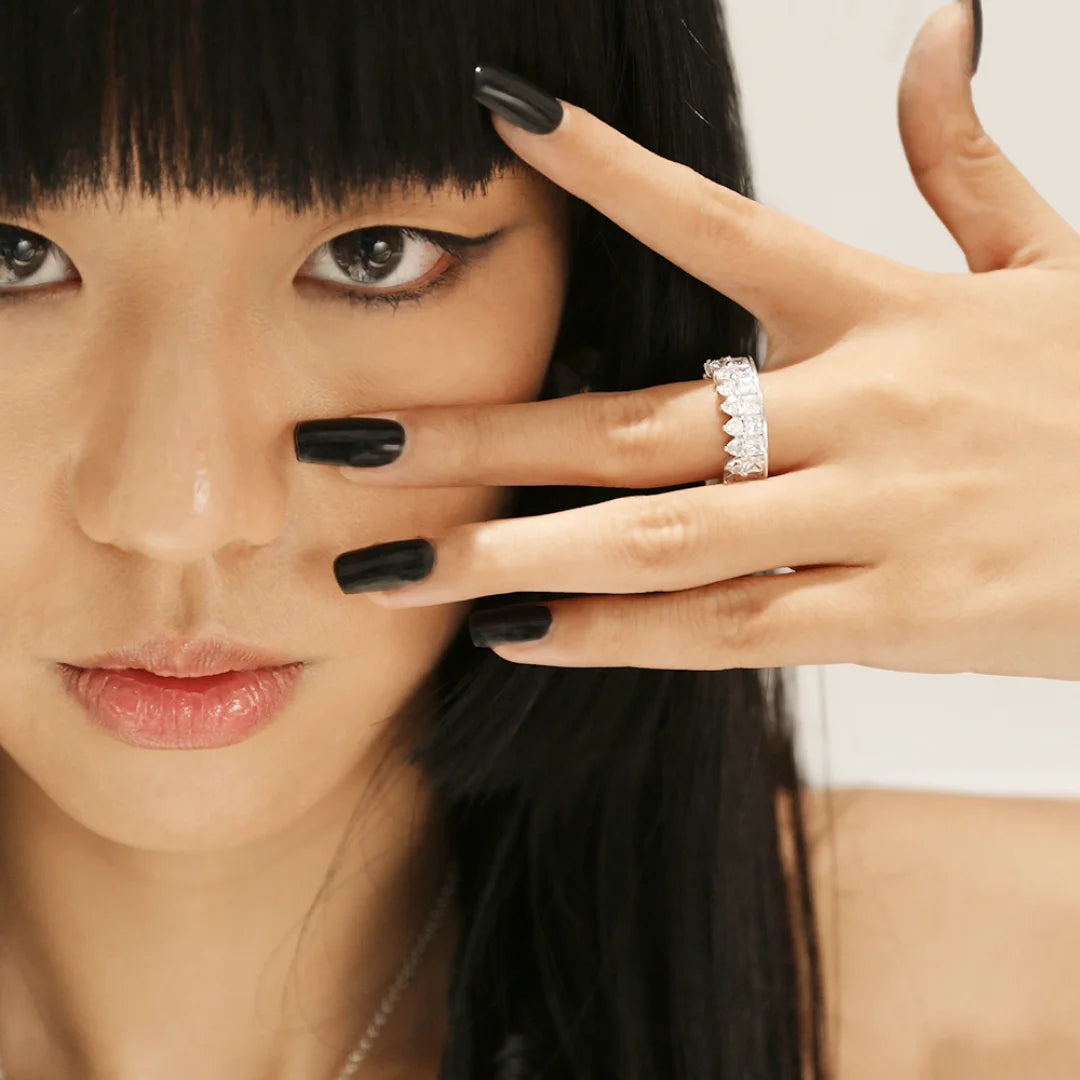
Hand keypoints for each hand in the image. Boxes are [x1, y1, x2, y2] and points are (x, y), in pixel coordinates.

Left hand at [295, 4, 1079, 679]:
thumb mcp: (1045, 262)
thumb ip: (966, 157)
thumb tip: (937, 28)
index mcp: (884, 310)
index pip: (716, 224)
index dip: (605, 167)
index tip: (498, 116)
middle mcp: (857, 412)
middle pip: (632, 422)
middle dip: (480, 434)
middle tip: (345, 447)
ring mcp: (868, 522)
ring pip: (657, 542)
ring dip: (515, 554)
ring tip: (392, 567)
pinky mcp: (888, 619)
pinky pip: (723, 630)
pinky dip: (617, 637)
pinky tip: (519, 635)